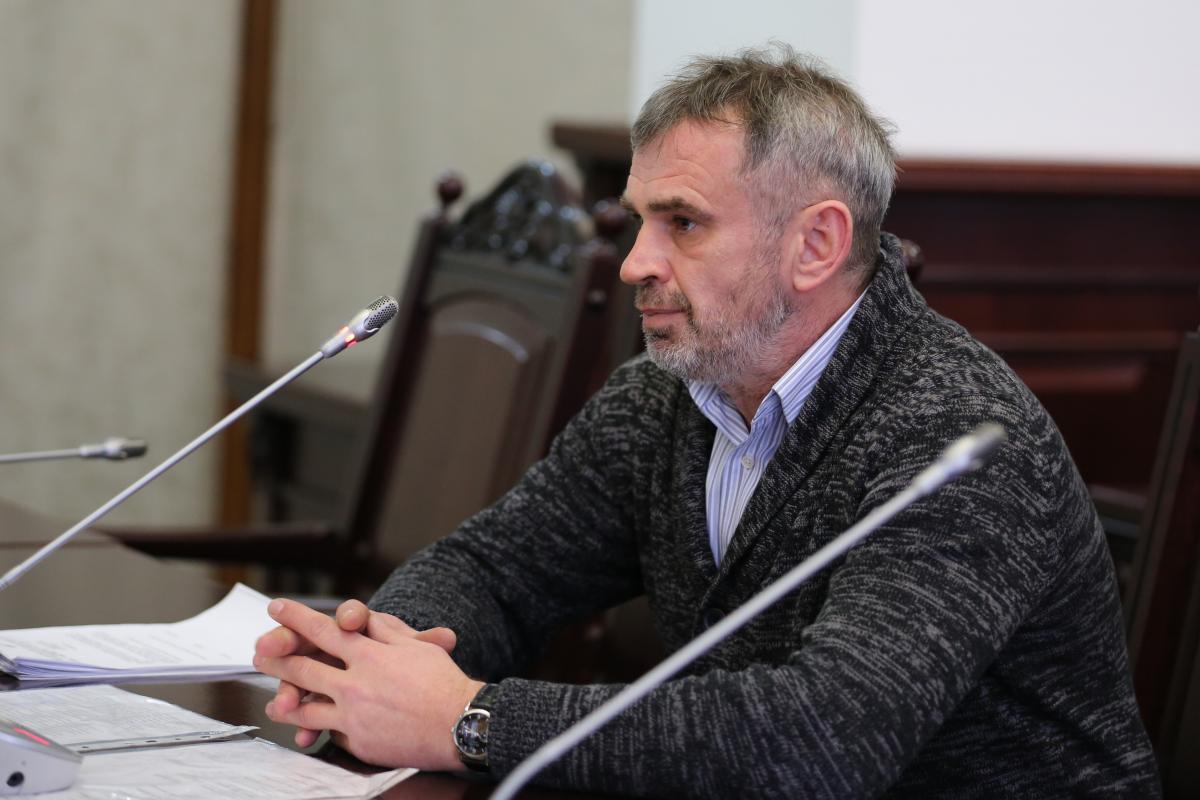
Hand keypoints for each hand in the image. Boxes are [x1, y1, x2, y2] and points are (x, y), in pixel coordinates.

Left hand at [254, 598, 481, 768]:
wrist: (458, 724)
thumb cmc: (442, 682)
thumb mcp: (415, 646)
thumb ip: (384, 632)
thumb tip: (364, 622)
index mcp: (368, 654)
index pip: (322, 630)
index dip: (295, 617)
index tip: (276, 607)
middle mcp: (355, 684)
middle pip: (303, 667)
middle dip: (276, 657)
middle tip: (259, 652)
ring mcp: (353, 716)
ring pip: (306, 709)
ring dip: (286, 700)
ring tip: (275, 699)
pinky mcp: (358, 742)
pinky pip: (332, 732)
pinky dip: (321, 729)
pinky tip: (310, 729)